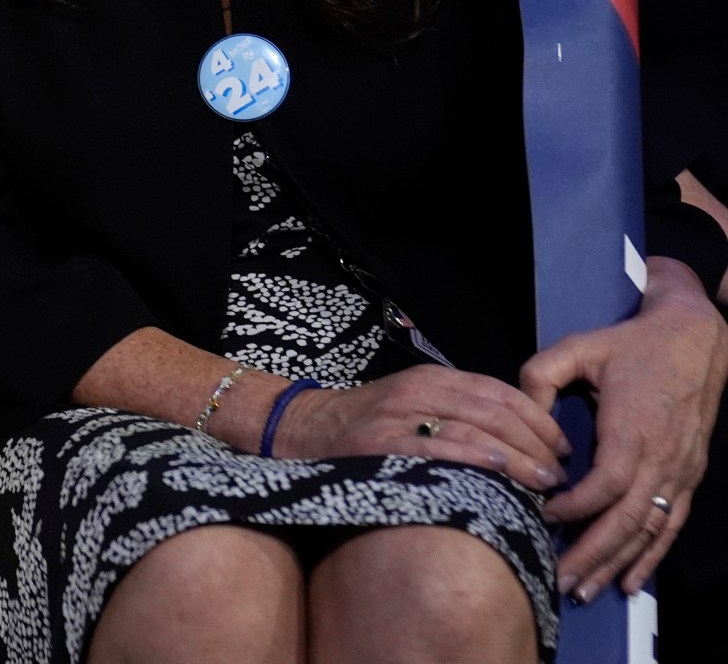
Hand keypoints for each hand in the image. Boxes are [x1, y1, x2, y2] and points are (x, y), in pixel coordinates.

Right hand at [273, 363, 568, 490]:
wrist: (297, 428)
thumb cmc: (362, 425)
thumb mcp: (410, 405)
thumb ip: (455, 413)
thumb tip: (517, 442)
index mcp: (431, 377)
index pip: (501, 391)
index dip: (540, 418)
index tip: (562, 447)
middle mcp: (419, 389)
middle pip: (497, 409)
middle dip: (538, 441)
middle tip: (561, 471)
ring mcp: (400, 415)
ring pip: (477, 427)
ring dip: (520, 456)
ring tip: (545, 482)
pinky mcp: (382, 442)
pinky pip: (439, 448)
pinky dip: (476, 459)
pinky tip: (501, 474)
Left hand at [523, 257, 727, 601]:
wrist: (694, 340)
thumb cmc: (632, 345)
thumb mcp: (579, 347)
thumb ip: (540, 374)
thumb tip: (518, 412)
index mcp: (634, 430)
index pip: (607, 484)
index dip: (576, 507)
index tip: (541, 515)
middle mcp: (663, 459)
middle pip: (628, 519)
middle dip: (592, 554)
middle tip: (557, 580)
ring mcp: (680, 472)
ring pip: (649, 529)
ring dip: (618, 563)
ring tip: (586, 590)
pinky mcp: (688, 477)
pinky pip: (671, 525)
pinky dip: (651, 556)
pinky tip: (632, 582)